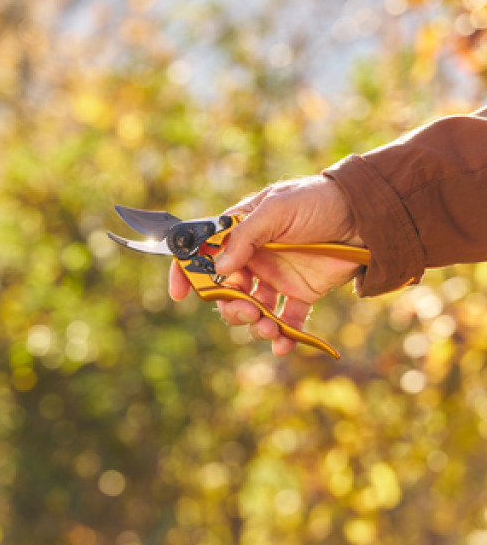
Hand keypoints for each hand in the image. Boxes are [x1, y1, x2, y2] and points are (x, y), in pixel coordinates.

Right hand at [169, 176, 364, 354]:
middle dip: (230, 307)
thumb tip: (219, 268)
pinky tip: (284, 344)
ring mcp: (276, 277)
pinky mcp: (301, 294)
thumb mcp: (278, 208)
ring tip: (268, 329)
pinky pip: (286, 321)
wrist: (364, 214)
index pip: (204, 253)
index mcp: (242, 232)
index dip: (187, 272)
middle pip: (226, 291)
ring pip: (253, 310)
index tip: (180, 294)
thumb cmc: (317, 200)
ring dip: (254, 324)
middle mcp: (254, 258)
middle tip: (248, 311)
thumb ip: (246, 236)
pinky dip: (283, 337)